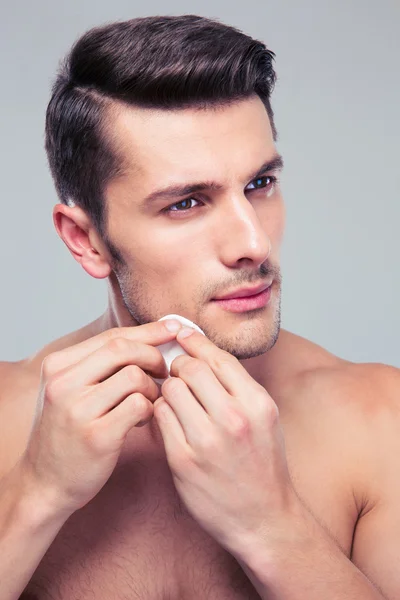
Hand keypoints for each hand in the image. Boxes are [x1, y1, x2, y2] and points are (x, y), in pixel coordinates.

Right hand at [20, 320, 181, 515]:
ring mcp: (78, 410)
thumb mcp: (69, 390)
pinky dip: (150, 409)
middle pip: (123, 348)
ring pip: (135, 376)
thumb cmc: (67, 432)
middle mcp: (63, 383)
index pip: (111, 336)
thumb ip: (99, 364)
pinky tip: (142, 419)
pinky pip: (139, 405)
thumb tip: (151, 336)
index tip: (175, 327)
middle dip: (154, 356)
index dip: (149, 331)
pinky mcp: (97, 436)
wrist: (44, 483)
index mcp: (58, 365)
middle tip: (165, 371)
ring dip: (153, 388)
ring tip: (148, 401)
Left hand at [154, 327, 298, 556]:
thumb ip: (238, 387)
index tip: (183, 335)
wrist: (264, 519)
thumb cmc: (262, 464)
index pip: (218, 358)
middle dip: (179, 365)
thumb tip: (204, 352)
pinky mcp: (183, 461)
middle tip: (177, 372)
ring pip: (171, 389)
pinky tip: (168, 419)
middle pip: (191, 368)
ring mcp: (207, 441)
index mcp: (257, 403)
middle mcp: (234, 418)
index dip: (196, 342)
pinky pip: (160, 417)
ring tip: (174, 399)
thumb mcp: (264, 419)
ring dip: (168, 389)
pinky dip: (160, 412)